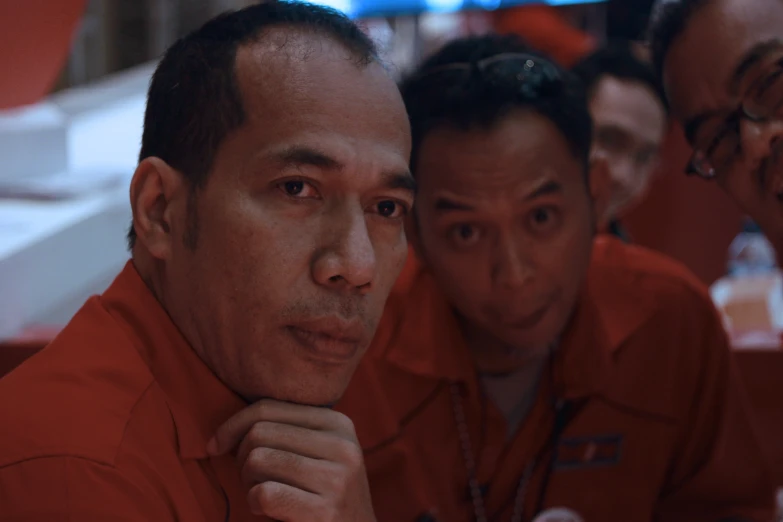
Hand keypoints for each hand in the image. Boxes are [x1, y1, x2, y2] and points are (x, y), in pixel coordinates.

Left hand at [207, 399, 375, 521]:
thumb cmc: (324, 494)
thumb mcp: (319, 453)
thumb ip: (287, 431)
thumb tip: (227, 429)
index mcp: (338, 424)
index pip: (270, 407)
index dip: (233, 424)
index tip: (216, 445)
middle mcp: (342, 446)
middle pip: (260, 433)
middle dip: (242, 458)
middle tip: (251, 479)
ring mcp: (336, 479)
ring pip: (258, 460)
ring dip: (248, 482)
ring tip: (262, 492)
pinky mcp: (325, 511)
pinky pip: (264, 493)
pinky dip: (254, 502)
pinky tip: (266, 509)